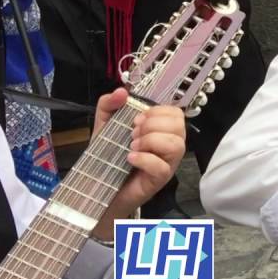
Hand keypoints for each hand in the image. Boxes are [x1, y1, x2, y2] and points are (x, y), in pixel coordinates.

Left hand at [92, 89, 186, 239]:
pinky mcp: (160, 179)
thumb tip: (122, 91)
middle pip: (179, 125)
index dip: (157, 111)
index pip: (175, 112)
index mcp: (162, 130)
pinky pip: (162, 166)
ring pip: (176, 144)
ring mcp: (168, 162)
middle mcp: (169, 145)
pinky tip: (130, 158)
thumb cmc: (107, 156)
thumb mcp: (105, 125)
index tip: (136, 119)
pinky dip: (145, 159)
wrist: (98, 186)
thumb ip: (109, 105)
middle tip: (133, 134)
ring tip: (132, 146)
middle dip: (153, 125)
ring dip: (151, 141)